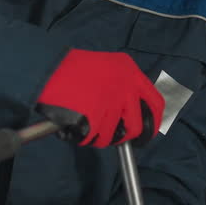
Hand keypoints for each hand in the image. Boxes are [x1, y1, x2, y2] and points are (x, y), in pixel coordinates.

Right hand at [36, 49, 162, 147]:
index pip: (156, 105)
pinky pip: (95, 139)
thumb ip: (123, 84)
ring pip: (113, 136)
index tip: (146, 132)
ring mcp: (110, 105)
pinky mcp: (94, 119)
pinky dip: (85, 138)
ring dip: (100, 137)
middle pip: (136, 127)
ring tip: (86, 125)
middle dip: (126, 137)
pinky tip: (77, 127)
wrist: (49, 67)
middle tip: (116, 138)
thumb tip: (131, 110)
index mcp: (131, 73)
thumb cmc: (73, 67)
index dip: (153, 123)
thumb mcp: (109, 65)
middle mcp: (125, 89)